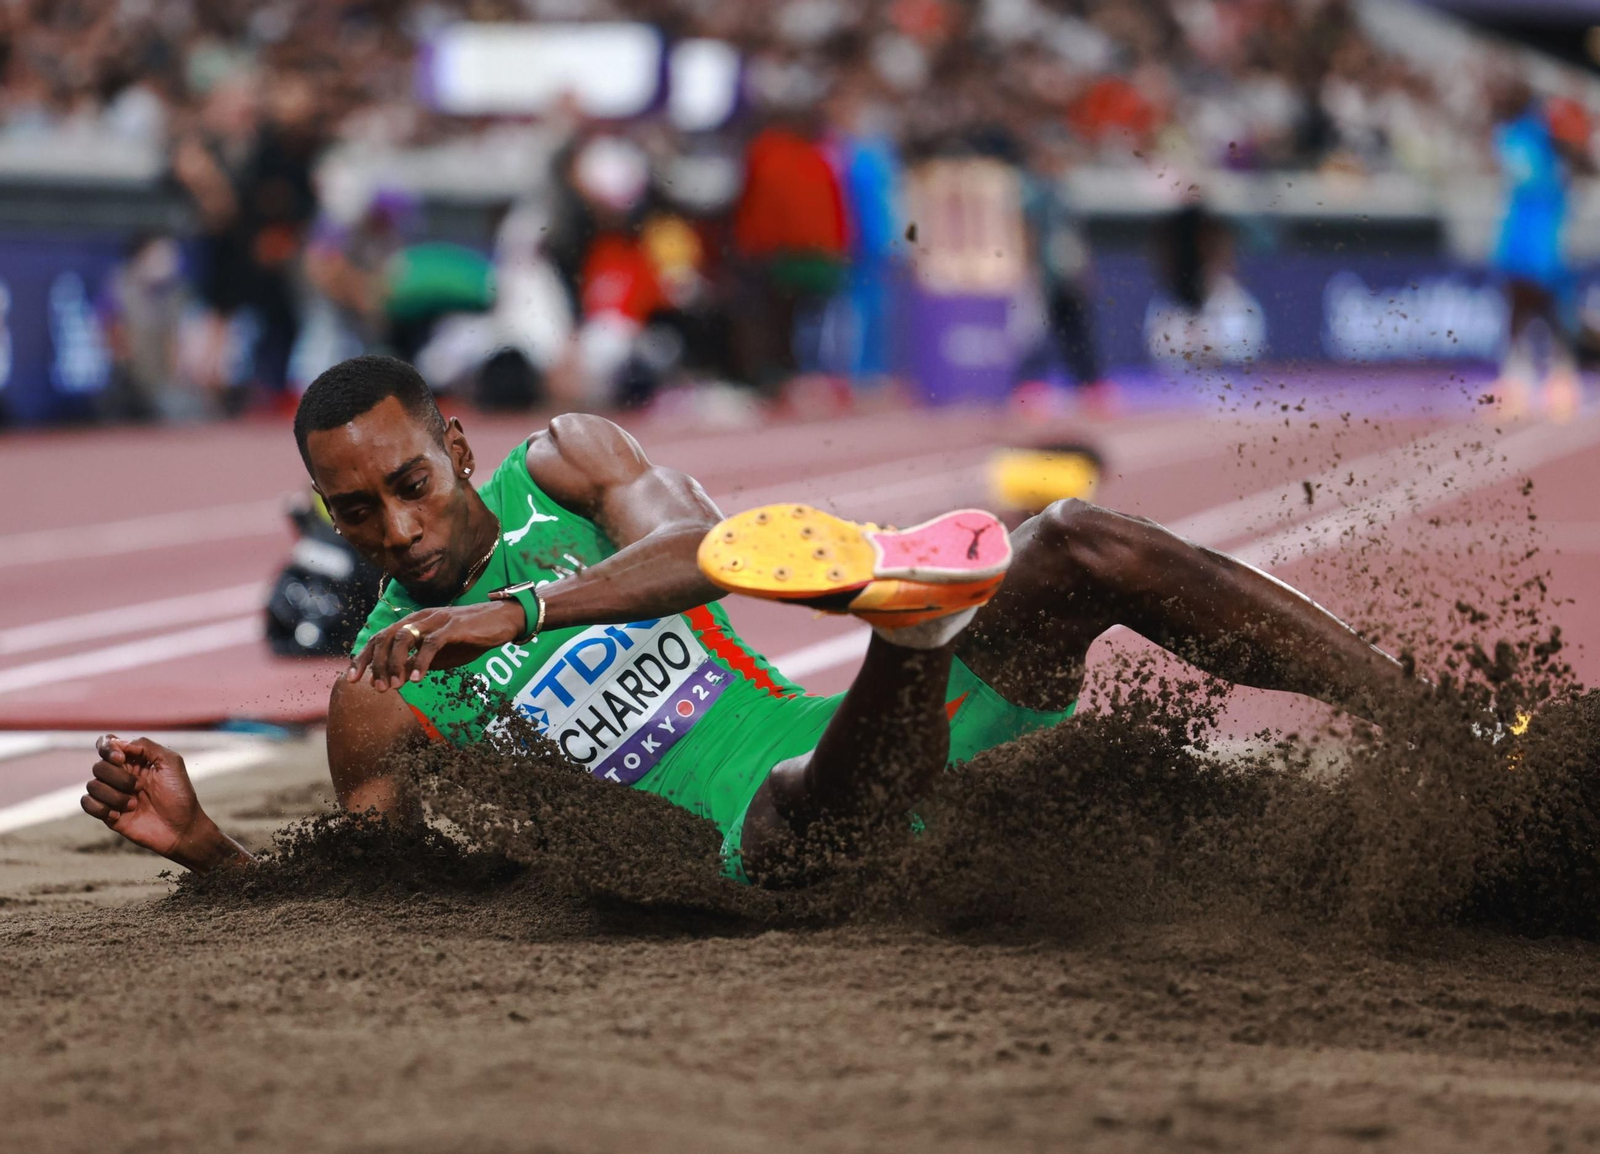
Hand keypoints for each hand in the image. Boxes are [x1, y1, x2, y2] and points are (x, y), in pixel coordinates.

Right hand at [81, 736, 216, 864]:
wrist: (180, 827)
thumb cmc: (179, 794)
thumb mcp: (170, 762)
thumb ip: (146, 746)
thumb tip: (119, 743)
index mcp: (134, 760)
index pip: (107, 743)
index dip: (107, 748)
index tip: (120, 758)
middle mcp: (120, 775)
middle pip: (98, 766)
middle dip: (119, 777)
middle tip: (140, 786)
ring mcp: (112, 794)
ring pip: (92, 785)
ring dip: (114, 795)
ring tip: (134, 804)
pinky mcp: (106, 813)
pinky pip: (86, 803)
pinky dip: (100, 808)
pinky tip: (118, 815)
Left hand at [347, 600, 525, 690]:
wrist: (504, 621)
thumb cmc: (472, 637)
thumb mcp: (440, 656)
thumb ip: (417, 663)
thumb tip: (395, 678)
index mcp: (414, 623)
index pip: (380, 638)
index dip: (364, 657)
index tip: (353, 679)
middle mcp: (420, 618)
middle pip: (386, 637)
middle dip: (376, 663)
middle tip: (376, 688)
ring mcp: (436, 620)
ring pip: (403, 638)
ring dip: (394, 664)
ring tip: (394, 686)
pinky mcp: (453, 626)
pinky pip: (431, 644)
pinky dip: (421, 662)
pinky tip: (416, 680)